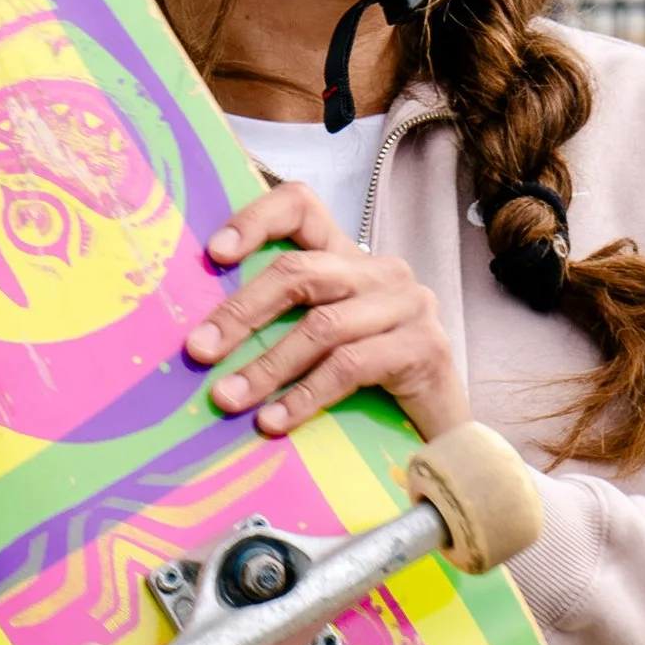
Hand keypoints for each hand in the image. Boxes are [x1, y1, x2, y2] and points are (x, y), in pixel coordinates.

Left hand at [189, 181, 469, 440]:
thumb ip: (280, 327)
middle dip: (242, 313)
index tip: (214, 254)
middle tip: (199, 350)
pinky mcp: (425, 345)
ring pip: (321, 326)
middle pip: (300, 271)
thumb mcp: (320, 347)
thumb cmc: (372, 390)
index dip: (255, 220)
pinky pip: (350, 366)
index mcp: (349, 258)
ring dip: (266, 367)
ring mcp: (408, 304)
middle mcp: (381, 271)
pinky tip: (275, 421)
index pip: (302, 207)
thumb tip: (203, 340)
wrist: (444, 437)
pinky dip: (305, 397)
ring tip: (229, 398)